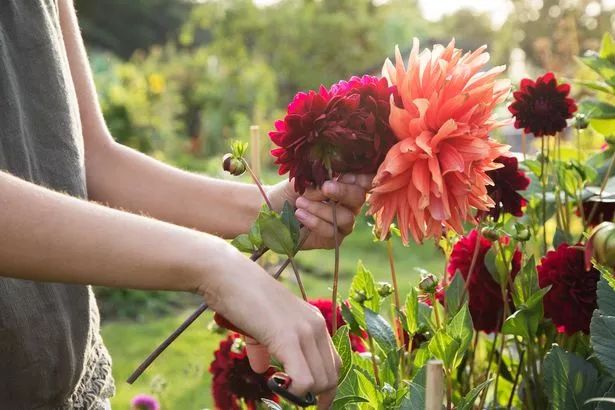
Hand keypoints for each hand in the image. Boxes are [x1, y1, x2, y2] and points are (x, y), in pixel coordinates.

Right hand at [203, 246, 341, 408]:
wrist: (228, 276)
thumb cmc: (240, 298)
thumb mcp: (259, 326)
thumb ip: (264, 348)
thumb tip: (262, 369)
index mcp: (313, 322)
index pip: (333, 364)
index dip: (323, 388)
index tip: (307, 400)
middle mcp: (316, 326)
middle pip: (331, 376)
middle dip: (316, 397)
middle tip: (293, 403)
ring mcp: (304, 331)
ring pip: (321, 382)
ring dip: (302, 396)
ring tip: (280, 391)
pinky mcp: (288, 338)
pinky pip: (304, 380)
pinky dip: (294, 392)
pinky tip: (275, 385)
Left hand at [269, 174, 373, 249]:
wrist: (273, 210)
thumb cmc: (291, 191)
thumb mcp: (302, 181)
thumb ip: (317, 182)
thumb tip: (326, 187)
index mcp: (346, 186)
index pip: (364, 181)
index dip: (360, 178)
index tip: (344, 175)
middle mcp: (348, 205)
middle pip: (359, 198)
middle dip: (343, 192)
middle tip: (326, 188)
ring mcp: (342, 224)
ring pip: (346, 218)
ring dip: (321, 209)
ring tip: (300, 203)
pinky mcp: (333, 240)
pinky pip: (332, 233)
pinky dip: (315, 222)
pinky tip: (300, 215)